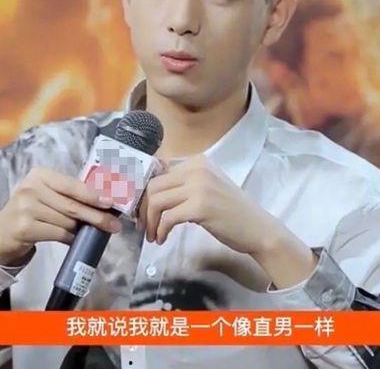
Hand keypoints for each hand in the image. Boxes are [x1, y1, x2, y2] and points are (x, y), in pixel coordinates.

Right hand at [0, 166, 122, 265]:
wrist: (2, 231)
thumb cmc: (31, 209)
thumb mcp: (47, 194)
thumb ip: (69, 195)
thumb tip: (103, 202)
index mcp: (41, 175)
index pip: (72, 185)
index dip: (94, 194)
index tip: (112, 202)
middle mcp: (31, 188)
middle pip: (72, 205)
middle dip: (96, 216)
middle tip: (114, 225)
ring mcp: (26, 208)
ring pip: (67, 221)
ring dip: (83, 229)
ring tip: (94, 232)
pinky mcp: (25, 227)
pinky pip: (58, 234)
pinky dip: (70, 238)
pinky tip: (75, 239)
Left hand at [138, 154, 281, 254]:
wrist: (259, 229)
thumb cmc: (231, 212)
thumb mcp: (205, 189)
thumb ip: (183, 184)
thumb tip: (149, 191)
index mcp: (197, 162)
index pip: (158, 172)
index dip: (144, 193)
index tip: (142, 211)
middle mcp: (196, 169)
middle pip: (153, 185)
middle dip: (143, 209)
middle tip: (144, 226)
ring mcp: (199, 186)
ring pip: (156, 200)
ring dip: (150, 221)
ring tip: (153, 235)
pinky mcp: (200, 206)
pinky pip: (168, 217)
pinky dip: (161, 230)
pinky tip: (163, 239)